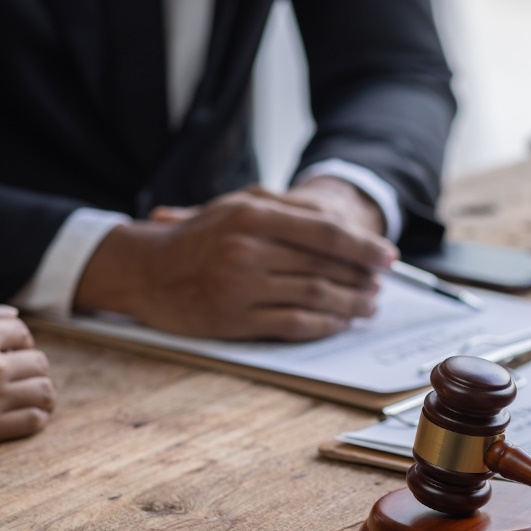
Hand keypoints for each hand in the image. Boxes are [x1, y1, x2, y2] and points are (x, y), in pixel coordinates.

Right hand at [0, 298, 54, 453]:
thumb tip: (13, 314)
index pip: (23, 333)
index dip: (18, 341)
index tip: (9, 350)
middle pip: (38, 362)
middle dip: (30, 365)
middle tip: (19, 373)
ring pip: (43, 393)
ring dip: (41, 391)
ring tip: (32, 394)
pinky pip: (31, 422)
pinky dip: (36, 416)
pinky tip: (28, 414)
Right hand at [76, 187, 397, 340]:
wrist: (142, 269)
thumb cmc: (195, 236)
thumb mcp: (235, 205)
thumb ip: (283, 208)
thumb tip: (336, 222)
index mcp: (253, 215)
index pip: (324, 231)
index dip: (363, 246)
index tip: (388, 256)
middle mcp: (248, 249)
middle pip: (324, 266)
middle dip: (361, 278)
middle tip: (380, 284)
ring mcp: (241, 287)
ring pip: (314, 297)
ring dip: (350, 304)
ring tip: (369, 304)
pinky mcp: (234, 320)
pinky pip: (293, 324)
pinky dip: (325, 325)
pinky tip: (340, 323)